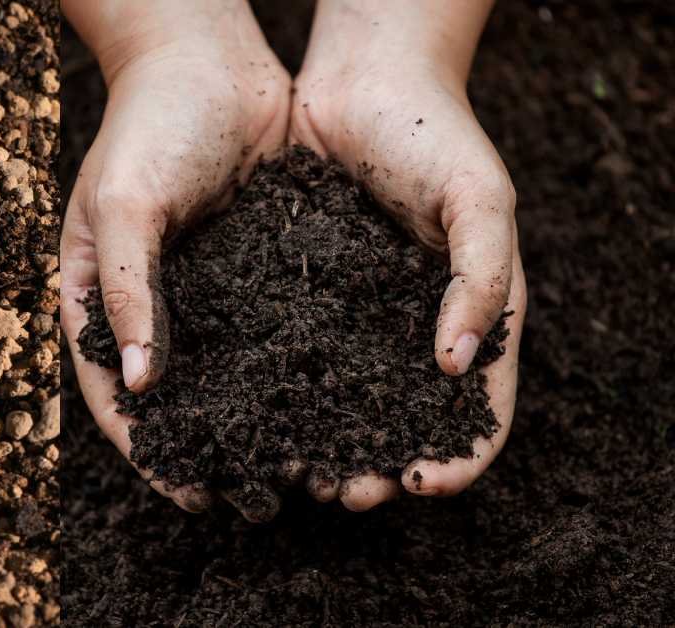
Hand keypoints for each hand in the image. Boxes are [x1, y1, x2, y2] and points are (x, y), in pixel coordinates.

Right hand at [61, 0, 291, 517]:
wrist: (209, 58)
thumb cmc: (148, 123)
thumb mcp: (125, 204)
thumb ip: (129, 290)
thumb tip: (141, 384)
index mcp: (98, 294)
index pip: (113, 390)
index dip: (147, 446)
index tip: (187, 493)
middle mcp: (150, 302)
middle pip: (172, 394)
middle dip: (206, 448)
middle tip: (249, 497)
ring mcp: (203, 289)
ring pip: (225, 372)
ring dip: (255, 418)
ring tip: (298, 465)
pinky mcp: (254, 270)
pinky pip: (269, 331)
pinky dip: (291, 369)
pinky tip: (328, 400)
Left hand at [289, 0, 526, 510]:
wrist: (360, 79)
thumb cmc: (434, 133)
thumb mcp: (480, 200)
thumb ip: (480, 279)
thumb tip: (456, 368)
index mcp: (471, 314)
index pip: (478, 408)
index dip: (458, 455)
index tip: (423, 484)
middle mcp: (411, 326)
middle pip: (402, 419)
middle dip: (379, 465)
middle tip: (346, 494)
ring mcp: (355, 315)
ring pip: (342, 398)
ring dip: (325, 443)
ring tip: (296, 471)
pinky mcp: (301, 294)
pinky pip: (292, 354)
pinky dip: (280, 392)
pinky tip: (255, 414)